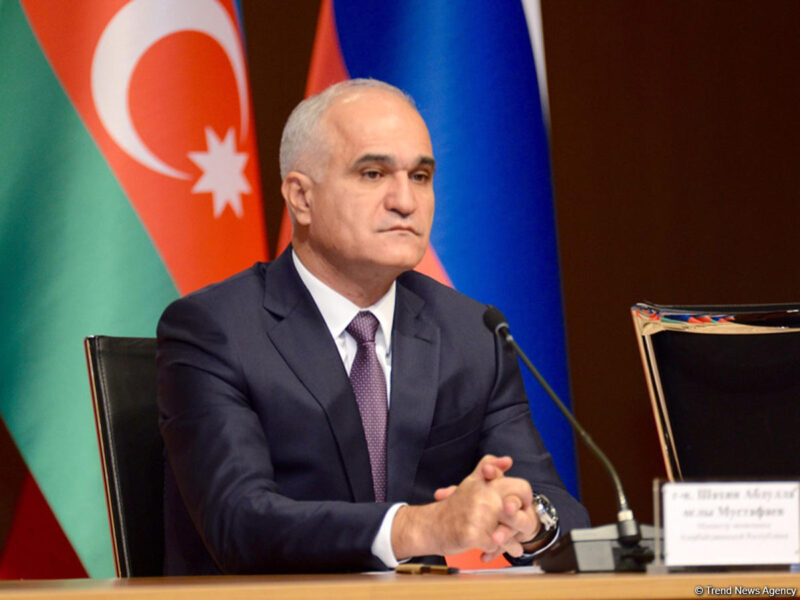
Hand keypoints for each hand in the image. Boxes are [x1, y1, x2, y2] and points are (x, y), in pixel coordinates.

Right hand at [391, 455, 538, 559]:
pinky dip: (494, 551)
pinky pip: (495, 546)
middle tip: (519, 530)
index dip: (524, 499)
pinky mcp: (472, 534)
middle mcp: (483, 495)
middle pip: (518, 512)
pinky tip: (490, 551)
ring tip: (513, 546)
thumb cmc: (453, 508)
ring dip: (510, 541)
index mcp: (484, 482)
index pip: (521, 487)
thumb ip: (490, 469)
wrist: (428, 526)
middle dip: (520, 523)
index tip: (518, 507)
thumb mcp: (472, 483)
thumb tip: (509, 460)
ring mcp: (477, 515)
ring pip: (508, 532)